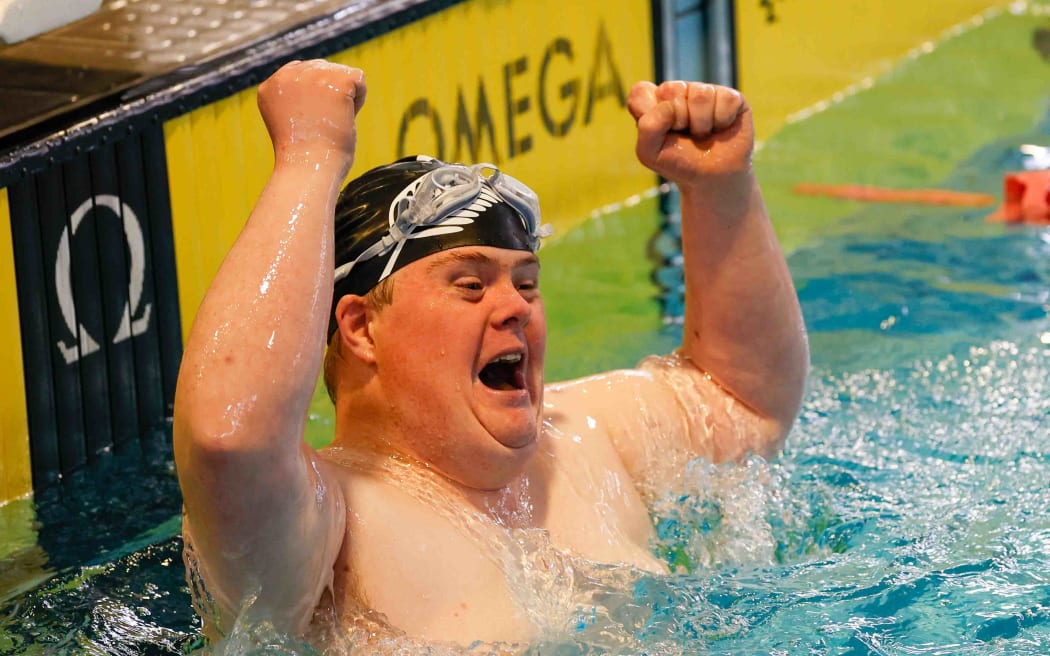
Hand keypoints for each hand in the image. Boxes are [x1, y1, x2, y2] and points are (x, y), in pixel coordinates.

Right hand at [257, 60, 366, 173]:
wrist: (310, 169)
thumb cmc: (307, 158)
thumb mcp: (294, 124)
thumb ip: (302, 100)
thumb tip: (327, 89)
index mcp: (271, 86)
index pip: (303, 77)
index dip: (316, 101)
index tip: (311, 124)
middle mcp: (286, 74)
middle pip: (324, 72)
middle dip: (330, 98)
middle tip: (320, 127)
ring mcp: (310, 74)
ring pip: (341, 75)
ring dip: (344, 100)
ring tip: (330, 123)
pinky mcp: (335, 79)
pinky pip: (358, 80)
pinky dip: (358, 101)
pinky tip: (343, 117)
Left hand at [627, 81, 752, 188]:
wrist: (712, 178)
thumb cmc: (678, 163)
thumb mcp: (650, 153)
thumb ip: (647, 127)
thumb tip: (670, 106)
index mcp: (653, 101)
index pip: (640, 91)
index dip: (648, 113)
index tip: (659, 134)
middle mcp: (678, 91)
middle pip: (671, 89)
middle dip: (679, 120)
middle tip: (685, 136)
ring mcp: (704, 91)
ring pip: (700, 95)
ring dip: (702, 124)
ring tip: (703, 135)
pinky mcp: (730, 96)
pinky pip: (725, 100)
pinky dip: (722, 121)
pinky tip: (721, 129)